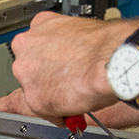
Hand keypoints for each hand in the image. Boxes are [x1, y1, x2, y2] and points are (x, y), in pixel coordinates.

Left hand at [9, 12, 134, 118]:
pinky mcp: (35, 99)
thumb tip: (72, 54)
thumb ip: (67, 41)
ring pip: (34, 90)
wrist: (112, 59)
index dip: (50, 60)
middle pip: (30, 69)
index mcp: (39, 24)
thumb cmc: (105, 44)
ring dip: (51, 95)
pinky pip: (44, 111)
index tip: (58, 67)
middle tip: (67, 82)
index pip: (34, 47)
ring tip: (73, 95)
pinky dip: (58, 113)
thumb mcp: (79, 29)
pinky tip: (74, 107)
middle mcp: (25, 48)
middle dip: (47, 78)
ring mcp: (27, 74)